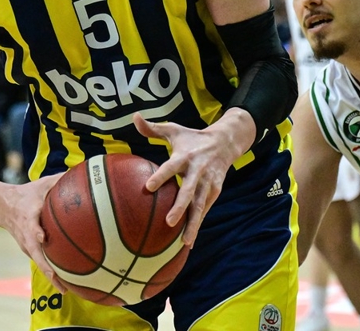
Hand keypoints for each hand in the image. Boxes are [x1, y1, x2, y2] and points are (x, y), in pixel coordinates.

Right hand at [0, 174, 67, 292]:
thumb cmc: (27, 194)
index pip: (31, 226)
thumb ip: (61, 179)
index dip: (36, 233)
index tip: (42, 238)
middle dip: (47, 268)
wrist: (2, 206)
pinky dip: (52, 274)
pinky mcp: (29, 251)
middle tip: (59, 280)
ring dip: (51, 277)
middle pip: (35, 254)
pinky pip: (42, 264)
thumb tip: (84, 172)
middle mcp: (26, 234)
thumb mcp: (42, 184)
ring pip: (39, 263)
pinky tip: (67, 285)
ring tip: (67, 290)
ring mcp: (26, 245)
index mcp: (28, 216)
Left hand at [133, 111, 251, 247]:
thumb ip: (153, 128)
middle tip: (169, 222)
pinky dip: (198, 224)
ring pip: (200, 205)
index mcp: (186, 156)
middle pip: (189, 191)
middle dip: (180, 207)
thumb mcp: (175, 130)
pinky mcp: (215, 191)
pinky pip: (205, 210)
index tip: (148, 187)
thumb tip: (134, 117)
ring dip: (193, 223)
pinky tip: (188, 241)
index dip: (161, 176)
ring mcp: (209, 183)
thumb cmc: (193, 138)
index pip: (171, 167)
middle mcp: (198, 171)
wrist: (225, 142)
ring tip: (185, 242)